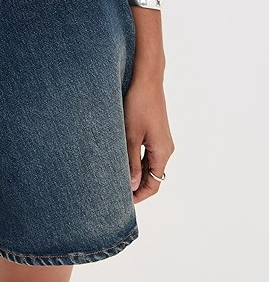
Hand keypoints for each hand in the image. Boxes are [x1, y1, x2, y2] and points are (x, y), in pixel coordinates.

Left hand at [123, 75, 174, 202]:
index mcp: (163, 152)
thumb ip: (132, 162)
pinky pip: (148, 152)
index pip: (154, 184)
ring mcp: (162, 139)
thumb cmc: (139, 105)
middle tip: (116, 191)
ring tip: (116, 176)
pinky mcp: (156, 131)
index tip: (123, 202)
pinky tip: (122, 158)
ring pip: (149, 164)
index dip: (139, 195)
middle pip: (153, 176)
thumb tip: (133, 185)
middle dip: (136, 186)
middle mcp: (166, 148)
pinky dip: (137, 159)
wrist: (147, 80)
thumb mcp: (131, 135)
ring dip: (135, 172)